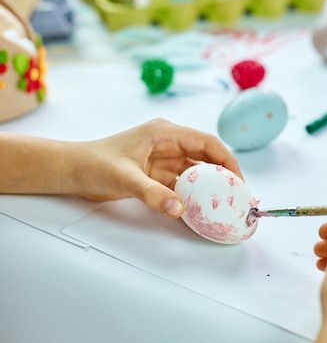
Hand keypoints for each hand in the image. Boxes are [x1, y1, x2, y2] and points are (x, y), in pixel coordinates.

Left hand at [69, 118, 240, 217]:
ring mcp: (164, 158)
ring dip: (211, 185)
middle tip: (238, 194)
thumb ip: (153, 193)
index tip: (238, 179)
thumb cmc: (94, 163)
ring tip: (226, 202)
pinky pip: (184, 182)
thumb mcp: (124, 178)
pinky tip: (203, 206)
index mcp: (165, 133)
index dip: (226, 159)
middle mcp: (169, 143)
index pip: (206, 142)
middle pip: (206, 155)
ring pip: (197, 170)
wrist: (72, 170)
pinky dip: (194, 193)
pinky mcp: (158, 173)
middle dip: (224, 173)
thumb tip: (180, 209)